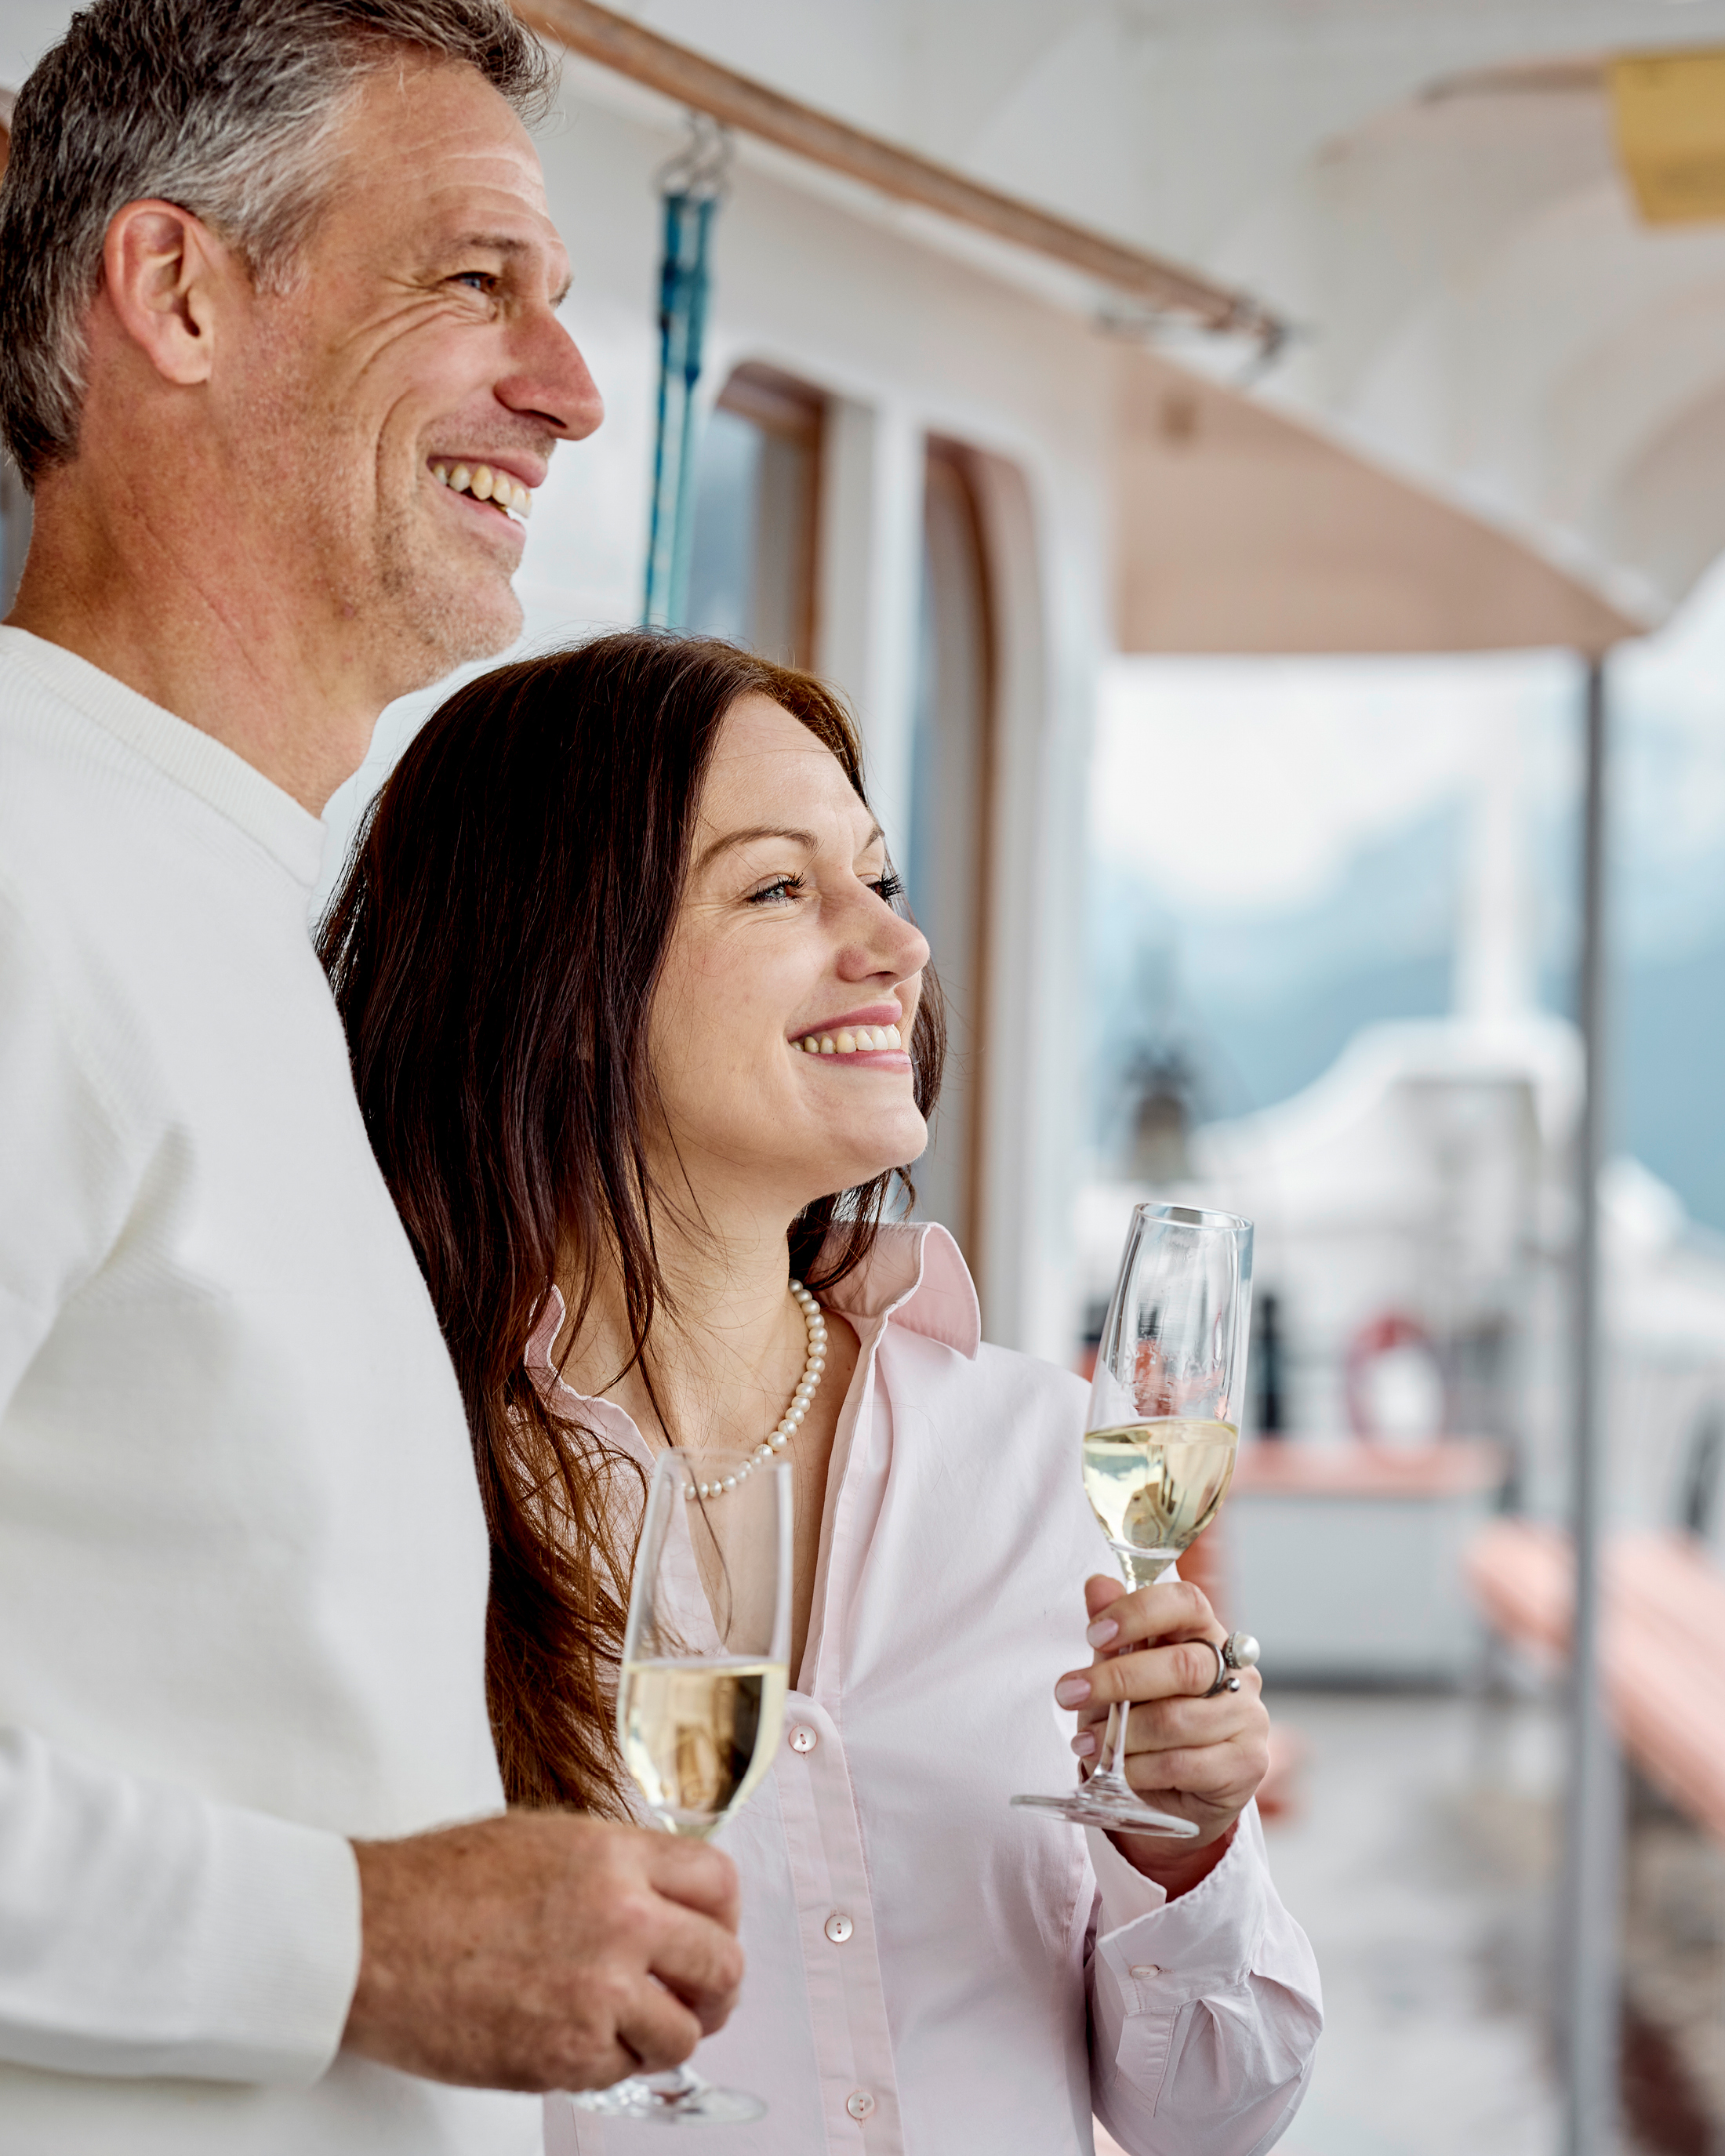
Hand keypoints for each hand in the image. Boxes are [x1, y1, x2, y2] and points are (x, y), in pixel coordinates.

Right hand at [344, 1811, 742, 2091]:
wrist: (367, 1939)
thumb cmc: (437, 1885)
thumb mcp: (543, 1839)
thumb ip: (611, 1866)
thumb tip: (659, 1896)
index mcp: (614, 1856)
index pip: (719, 1882)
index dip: (722, 1914)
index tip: (711, 1932)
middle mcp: (621, 1919)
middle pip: (722, 1963)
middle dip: (715, 1986)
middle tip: (695, 1996)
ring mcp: (598, 1991)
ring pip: (684, 2032)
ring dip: (665, 2034)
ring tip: (631, 2026)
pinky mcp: (566, 2055)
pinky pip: (625, 2071)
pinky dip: (610, 2064)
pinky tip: (576, 2040)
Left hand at [1055, 1574, 1269, 1891]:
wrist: (1173, 1800)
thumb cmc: (1147, 1726)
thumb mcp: (1121, 1678)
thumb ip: (1114, 1635)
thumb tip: (1097, 1584)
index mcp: (1207, 1636)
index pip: (1187, 1602)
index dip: (1139, 1612)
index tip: (1093, 1633)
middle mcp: (1237, 1673)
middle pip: (1182, 1665)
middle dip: (1117, 1680)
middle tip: (1069, 1693)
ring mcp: (1247, 1719)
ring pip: (1177, 1720)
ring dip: (1121, 1734)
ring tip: (1085, 1742)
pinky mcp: (1246, 1765)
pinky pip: (1183, 1764)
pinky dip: (1139, 1768)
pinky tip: (1117, 1770)